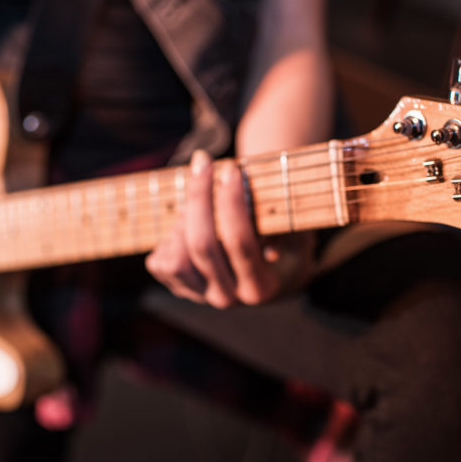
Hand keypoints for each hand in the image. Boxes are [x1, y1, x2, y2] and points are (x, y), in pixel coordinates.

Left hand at [146, 150, 315, 307]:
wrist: (265, 276)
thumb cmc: (285, 247)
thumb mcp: (299, 239)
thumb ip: (290, 229)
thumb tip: (268, 227)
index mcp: (259, 288)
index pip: (241, 243)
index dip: (233, 203)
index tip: (232, 169)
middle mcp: (228, 299)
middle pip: (202, 245)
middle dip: (200, 197)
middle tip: (204, 162)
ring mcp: (199, 296)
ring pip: (177, 255)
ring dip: (185, 220)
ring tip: (200, 201)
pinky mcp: (178, 288)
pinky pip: (160, 261)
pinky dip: (171, 236)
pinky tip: (190, 223)